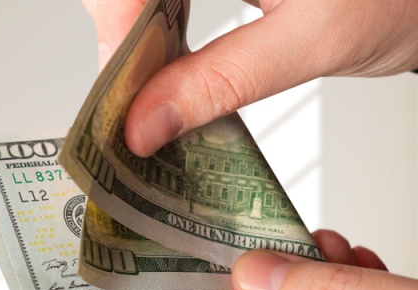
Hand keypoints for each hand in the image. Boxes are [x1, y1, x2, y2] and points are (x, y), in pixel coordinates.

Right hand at [82, 0, 417, 156]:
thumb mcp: (314, 40)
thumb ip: (223, 81)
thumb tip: (147, 122)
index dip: (116, 26)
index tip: (121, 93)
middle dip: (118, 39)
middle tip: (126, 101)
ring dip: (131, 40)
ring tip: (142, 91)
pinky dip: (153, 32)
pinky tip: (163, 64)